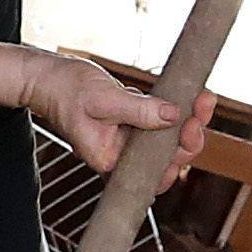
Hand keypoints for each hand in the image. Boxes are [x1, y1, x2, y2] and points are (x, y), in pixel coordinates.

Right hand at [18, 48, 190, 167]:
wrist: (48, 77)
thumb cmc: (66, 90)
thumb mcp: (104, 100)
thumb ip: (139, 110)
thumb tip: (172, 116)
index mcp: (111, 160)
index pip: (154, 174)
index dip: (178, 156)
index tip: (190, 129)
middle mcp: (121, 156)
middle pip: (167, 157)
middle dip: (190, 133)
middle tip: (202, 105)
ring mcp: (127, 140)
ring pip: (167, 138)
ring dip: (189, 120)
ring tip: (203, 98)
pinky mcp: (131, 123)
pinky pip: (160, 121)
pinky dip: (177, 110)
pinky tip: (190, 94)